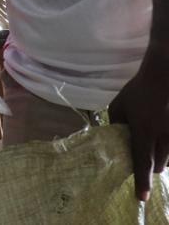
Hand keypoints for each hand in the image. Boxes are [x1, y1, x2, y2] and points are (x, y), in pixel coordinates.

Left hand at [109, 67, 168, 200]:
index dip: (142, 181)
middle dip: (150, 168)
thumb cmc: (138, 91)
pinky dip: (168, 150)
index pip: (141, 162)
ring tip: (151, 146)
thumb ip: (115, 123)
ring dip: (160, 159)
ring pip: (168, 159)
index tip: (142, 198)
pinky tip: (162, 142)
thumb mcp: (119, 106)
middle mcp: (161, 138)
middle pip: (157, 164)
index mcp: (143, 133)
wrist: (163, 78)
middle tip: (142, 165)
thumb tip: (112, 136)